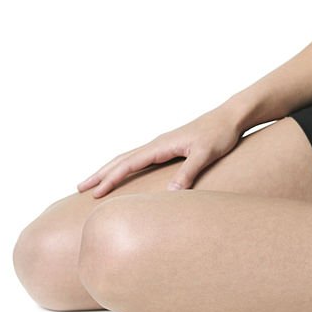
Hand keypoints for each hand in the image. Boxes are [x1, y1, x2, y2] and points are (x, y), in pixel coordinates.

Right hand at [76, 107, 243, 197]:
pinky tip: (126, 174)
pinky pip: (141, 159)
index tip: (94, 193)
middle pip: (122, 159)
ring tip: (95, 183)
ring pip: (129, 158)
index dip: (110, 179)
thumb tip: (170, 194)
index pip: (129, 163)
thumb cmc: (220, 134)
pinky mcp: (170, 147)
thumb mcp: (206, 154)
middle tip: (80, 188)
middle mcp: (158, 143)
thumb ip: (188, 172)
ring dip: (111, 170)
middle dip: (101, 174)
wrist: (231, 117)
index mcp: (162, 144)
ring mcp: (163, 145)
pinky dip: (126, 166)